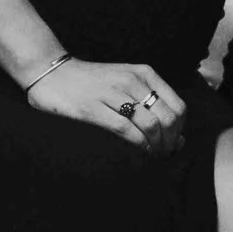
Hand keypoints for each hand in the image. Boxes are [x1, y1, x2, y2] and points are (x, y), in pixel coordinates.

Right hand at [26, 58, 186, 154]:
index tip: (172, 144)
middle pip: (168, 118)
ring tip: (152, 158)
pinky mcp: (92, 107)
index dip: (180, 130)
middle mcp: (133, 81)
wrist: (52, 73)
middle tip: (163, 156)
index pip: (178, 106)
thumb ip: (149, 102)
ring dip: (156, 147)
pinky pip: (125, 129)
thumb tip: (175, 135)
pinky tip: (138, 154)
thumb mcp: (126, 83)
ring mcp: (113, 93)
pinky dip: (137, 145)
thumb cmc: (92, 83)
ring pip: (150, 124)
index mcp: (145, 74)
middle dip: (170, 142)